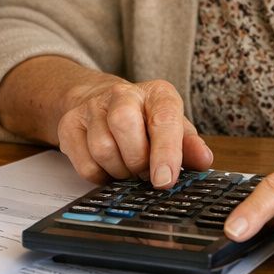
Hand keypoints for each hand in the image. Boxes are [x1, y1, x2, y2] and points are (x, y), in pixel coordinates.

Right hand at [56, 78, 212, 187]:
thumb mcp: (174, 128)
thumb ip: (189, 145)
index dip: (165, 151)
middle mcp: (122, 94)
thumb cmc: (145, 120)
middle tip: (146, 172)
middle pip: (124, 125)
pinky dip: (101, 176)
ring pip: (102, 148)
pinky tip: (110, 167)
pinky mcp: (70, 125)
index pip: (162, 118)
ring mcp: (92, 108)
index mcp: (156, 93)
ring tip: (129, 167)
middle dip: (137, 160)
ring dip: (120, 171)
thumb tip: (203, 160)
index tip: (165, 180)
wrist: (101, 103)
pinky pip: (85, 164)